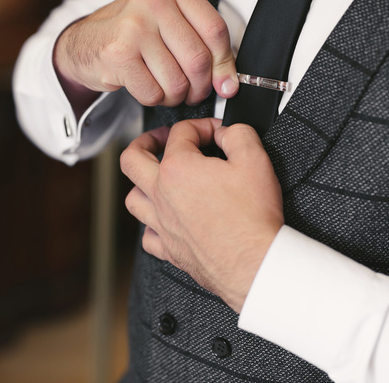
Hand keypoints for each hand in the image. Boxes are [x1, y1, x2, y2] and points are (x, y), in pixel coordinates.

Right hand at [54, 0, 238, 114]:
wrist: (84, 43)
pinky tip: (146, 87)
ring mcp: (133, 26)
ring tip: (167, 89)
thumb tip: (230, 86)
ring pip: (178, 81)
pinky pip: (154, 93)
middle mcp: (153, 0)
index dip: (225, 64)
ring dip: (177, 96)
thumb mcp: (171, 24)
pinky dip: (155, 99)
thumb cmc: (135, 35)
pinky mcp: (118, 54)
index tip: (226, 84)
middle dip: (200, 87)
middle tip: (193, 92)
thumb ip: (204, 46)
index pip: (215, 30)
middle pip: (199, 59)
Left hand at [120, 118, 283, 312]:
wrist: (253, 262)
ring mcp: (162, 224)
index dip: (202, 126)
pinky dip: (152, 224)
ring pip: (133, 197)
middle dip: (145, 141)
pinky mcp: (169, 250)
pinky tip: (165, 220)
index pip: (181, 132)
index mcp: (178, 168)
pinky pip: (147, 235)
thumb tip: (228, 133)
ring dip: (141, 182)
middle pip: (132, 158)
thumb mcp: (255, 159)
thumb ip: (238, 134)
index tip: (216, 133)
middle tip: (159, 139)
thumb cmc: (252, 218)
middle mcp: (162, 195)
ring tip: (156, 177)